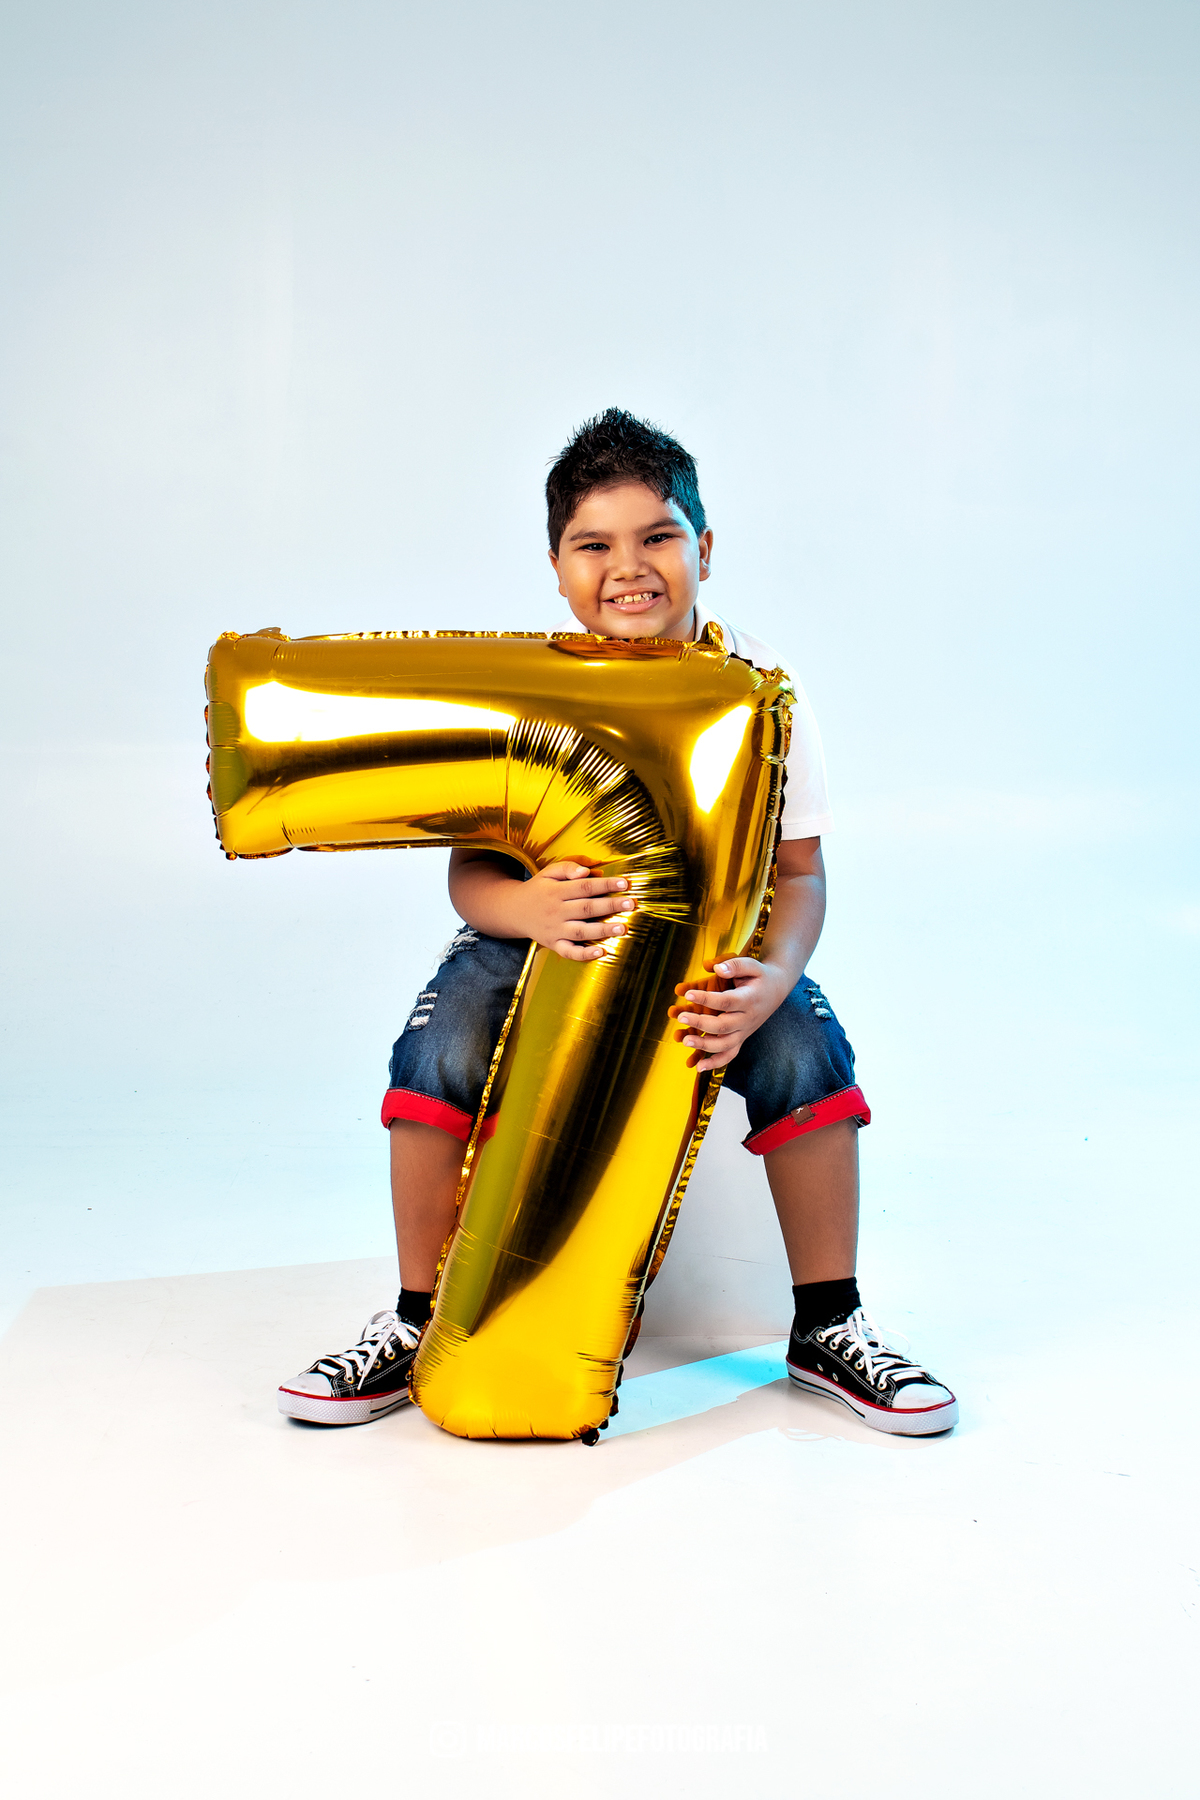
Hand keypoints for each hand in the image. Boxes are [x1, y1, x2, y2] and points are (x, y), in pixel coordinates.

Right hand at [521, 862, 636, 961]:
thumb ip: (569, 867)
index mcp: (556, 891)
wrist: (513, 911)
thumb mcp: (549, 872)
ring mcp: (555, 930)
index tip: (625, 883)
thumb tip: (588, 871)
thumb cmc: (539, 889)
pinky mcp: (553, 944)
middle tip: (631, 904)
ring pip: (581, 931)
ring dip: (603, 930)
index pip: (585, 886)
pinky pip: (569, 952)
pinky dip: (584, 954)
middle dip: (610, 906)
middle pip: (586, 908)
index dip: (605, 885)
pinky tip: (600, 952)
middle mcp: (556, 911)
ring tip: (623, 928)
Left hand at [671, 957, 790, 1071]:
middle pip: (723, 1026)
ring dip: (704, 1045)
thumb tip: (715, 968)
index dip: (706, 999)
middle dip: (700, 1023)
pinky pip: (730, 1055)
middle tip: (681, 1017)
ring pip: (725, 1045)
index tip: (687, 994)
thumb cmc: (760, 975)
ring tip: (684, 1041)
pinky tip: (697, 1067)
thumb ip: (734, 965)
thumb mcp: (751, 964)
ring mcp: (744, 1031)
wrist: (776, 989)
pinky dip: (715, 1063)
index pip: (726, 1002)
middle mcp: (747, 1019)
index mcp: (749, 1000)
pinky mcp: (741, 1038)